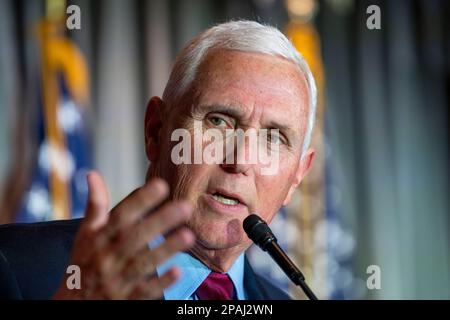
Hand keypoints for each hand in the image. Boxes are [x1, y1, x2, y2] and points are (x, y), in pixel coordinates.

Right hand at [53, 171, 194, 298]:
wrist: (70, 305)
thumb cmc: (83, 263)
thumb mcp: (85, 234)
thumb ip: (95, 206)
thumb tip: (92, 173)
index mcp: (99, 238)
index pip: (120, 216)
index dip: (140, 201)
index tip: (161, 185)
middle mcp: (107, 257)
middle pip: (136, 237)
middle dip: (160, 221)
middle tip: (185, 206)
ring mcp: (117, 279)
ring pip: (143, 263)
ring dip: (166, 249)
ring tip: (188, 235)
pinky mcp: (126, 299)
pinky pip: (144, 291)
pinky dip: (160, 283)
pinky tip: (177, 271)